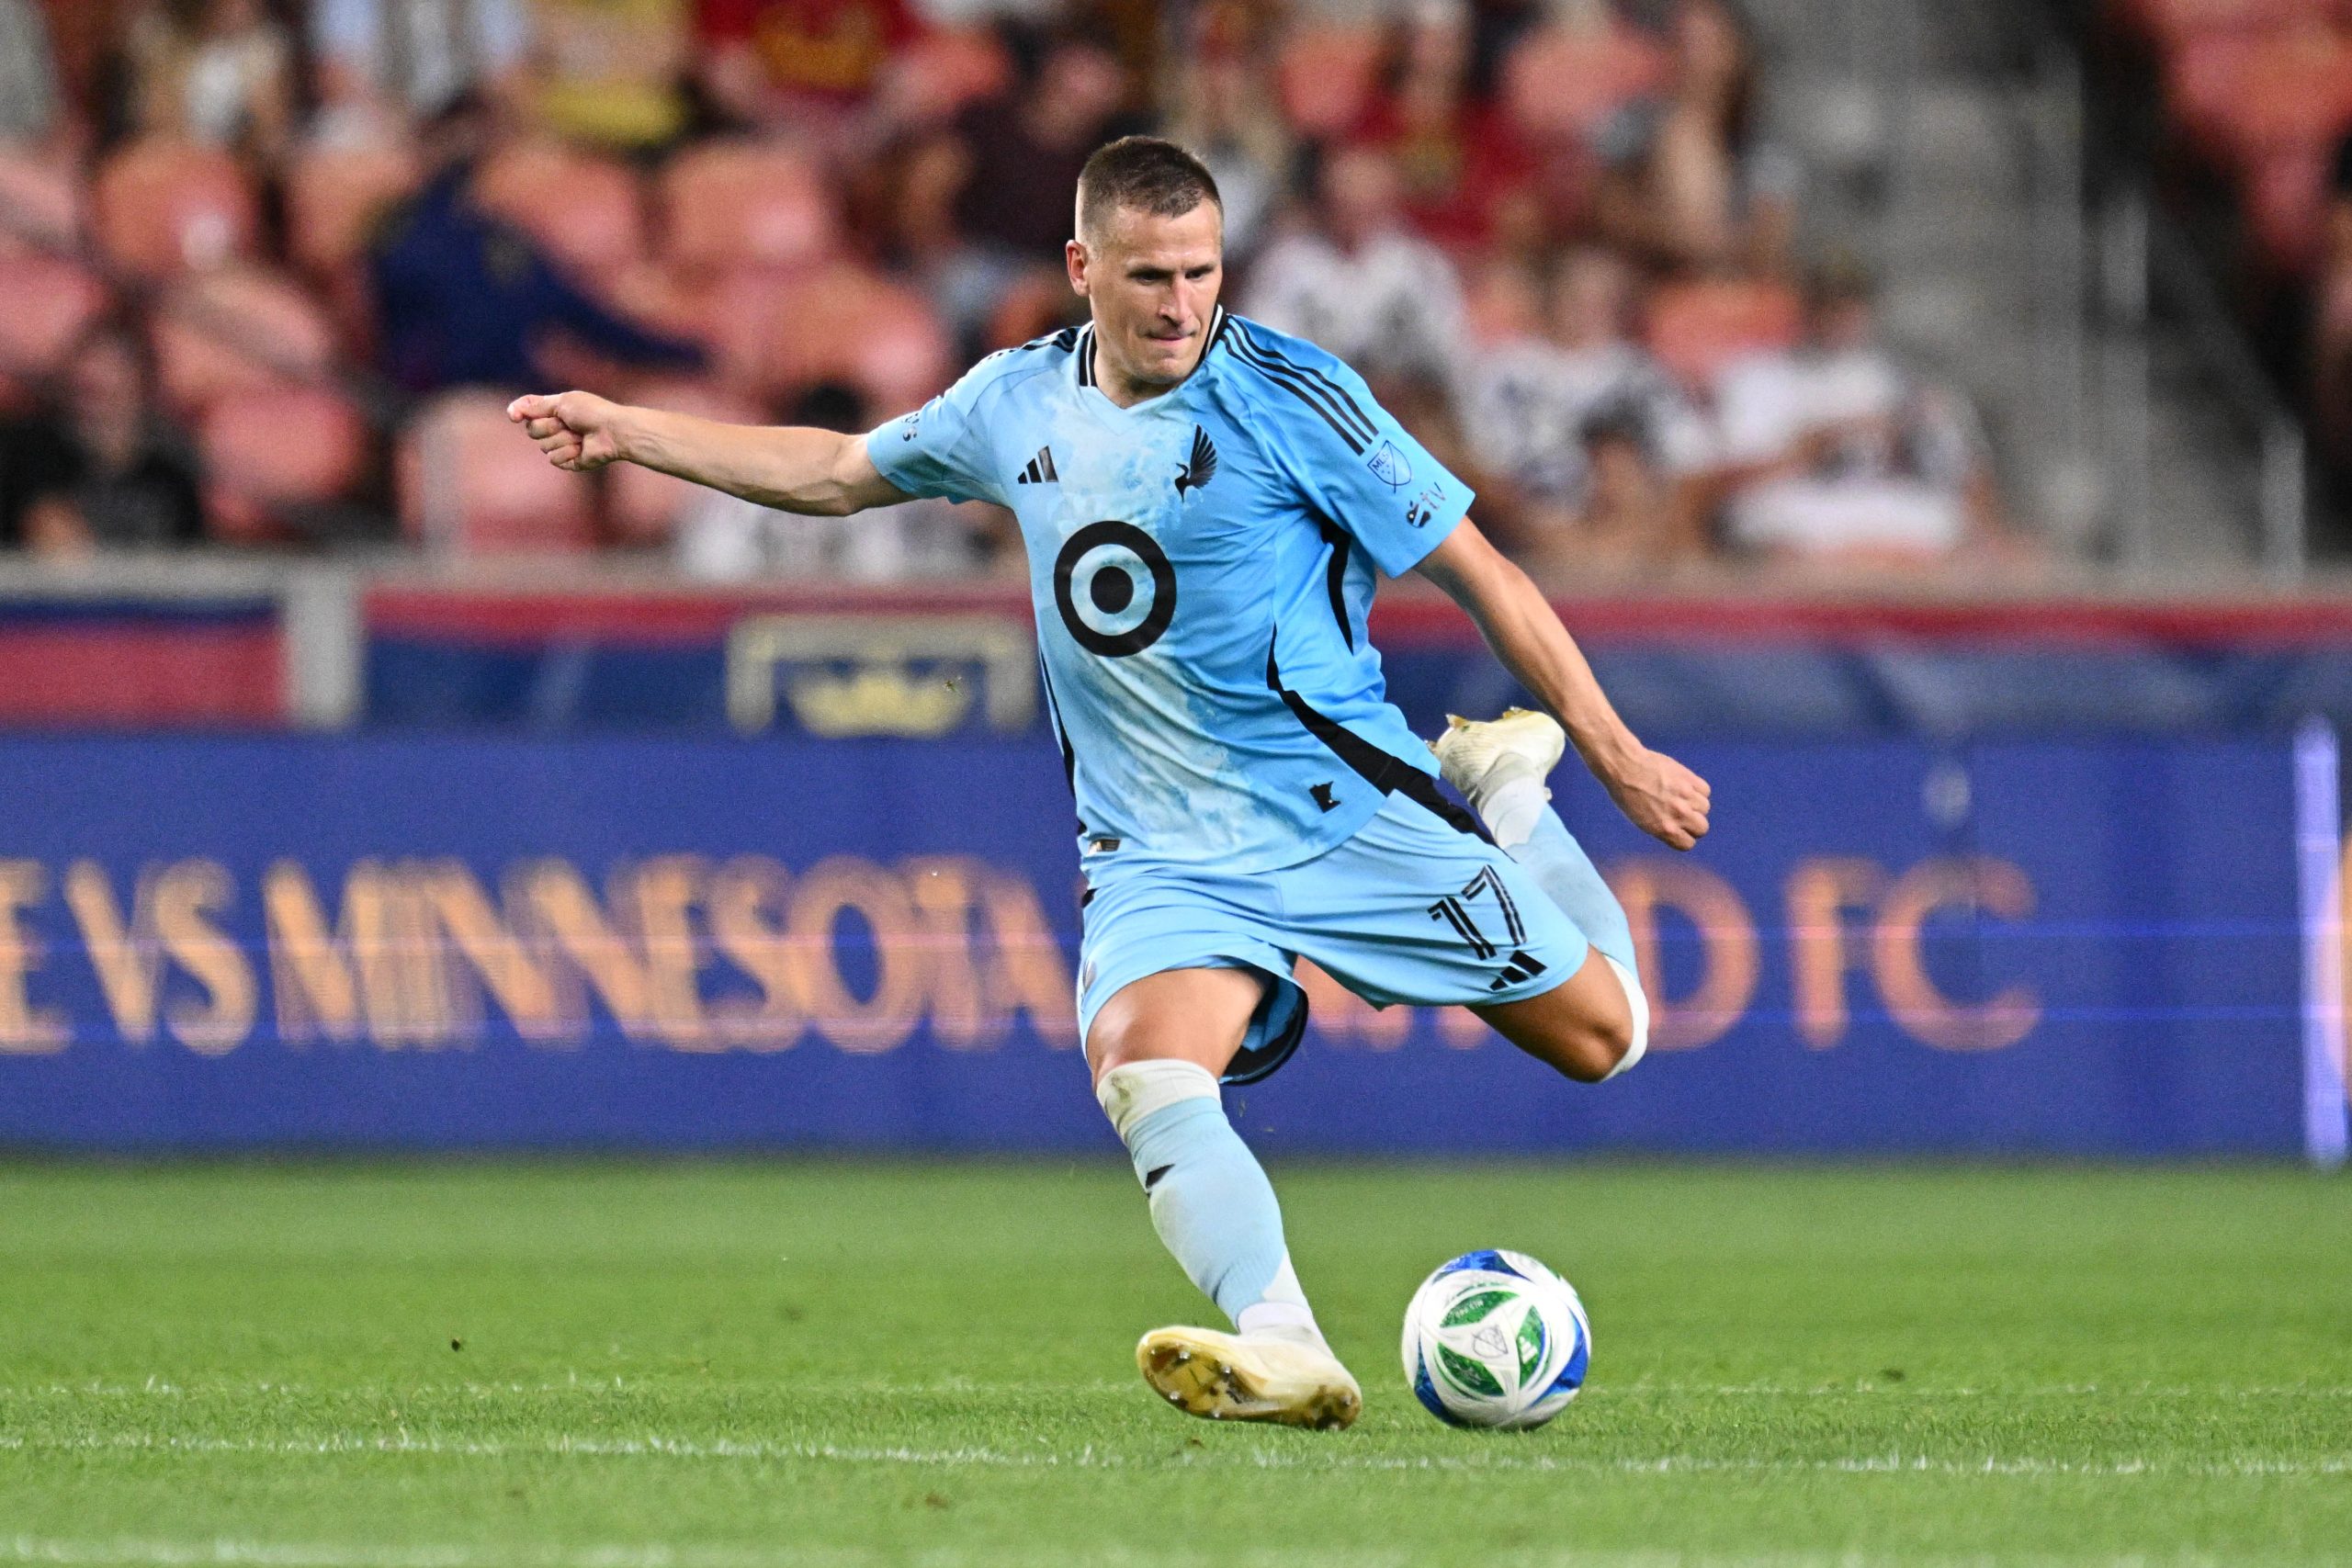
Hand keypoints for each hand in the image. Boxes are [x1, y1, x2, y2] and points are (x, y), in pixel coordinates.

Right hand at [507, 391, 625, 470]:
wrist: (613, 431)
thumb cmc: (592, 412)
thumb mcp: (562, 402)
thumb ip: (537, 405)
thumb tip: (514, 409)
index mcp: (553, 410)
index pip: (527, 410)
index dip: (518, 412)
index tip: (514, 416)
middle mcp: (555, 427)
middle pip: (532, 430)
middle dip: (548, 426)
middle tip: (568, 423)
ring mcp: (562, 445)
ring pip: (544, 446)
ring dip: (562, 439)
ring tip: (580, 436)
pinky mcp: (569, 461)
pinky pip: (554, 459)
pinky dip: (568, 453)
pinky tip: (582, 449)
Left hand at [1602, 745, 1711, 850]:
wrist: (1624, 766)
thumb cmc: (1627, 794)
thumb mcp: (1642, 820)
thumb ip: (1663, 828)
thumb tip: (1681, 830)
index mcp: (1664, 829)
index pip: (1688, 844)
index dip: (1683, 837)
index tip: (1677, 829)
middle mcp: (1678, 814)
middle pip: (1702, 827)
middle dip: (1693, 823)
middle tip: (1681, 813)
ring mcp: (1685, 796)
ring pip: (1705, 807)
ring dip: (1695, 804)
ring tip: (1679, 796)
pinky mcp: (1689, 778)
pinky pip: (1705, 790)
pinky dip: (1697, 789)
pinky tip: (1684, 786)